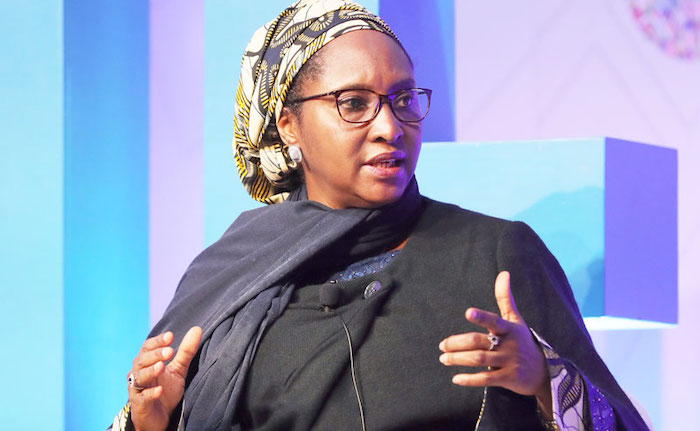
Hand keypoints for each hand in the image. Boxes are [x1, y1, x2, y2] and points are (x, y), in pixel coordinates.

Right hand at [128, 326, 202, 430]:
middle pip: (142, 360)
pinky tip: (160, 390)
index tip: (171, 336)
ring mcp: (137, 390)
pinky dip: (150, 393)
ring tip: (161, 367)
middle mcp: (138, 373)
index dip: (158, 341)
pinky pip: (143, 398)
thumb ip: (186, 351)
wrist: (159, 417)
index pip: (148, 347)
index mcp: (147, 362)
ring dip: (150, 371)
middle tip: (170, 352)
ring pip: (139, 378)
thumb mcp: (178, 369)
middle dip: (155, 355)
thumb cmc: (166, 390)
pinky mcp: (140, 405)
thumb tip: (197, 329)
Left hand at [438, 271, 551, 417]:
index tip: (468, 312)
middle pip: (478, 342)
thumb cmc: (523, 341)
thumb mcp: (515, 319)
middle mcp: (509, 344)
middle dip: (457, 344)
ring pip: (479, 360)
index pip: (494, 320)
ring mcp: (509, 362)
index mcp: (509, 328)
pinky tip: (456, 378)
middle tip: (442, 345)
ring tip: (444, 358)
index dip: (482, 317)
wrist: (543, 372)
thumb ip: (505, 298)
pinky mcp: (508, 378)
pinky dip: (469, 379)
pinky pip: (486, 379)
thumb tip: (503, 273)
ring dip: (458, 359)